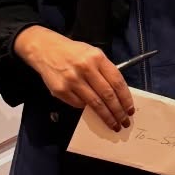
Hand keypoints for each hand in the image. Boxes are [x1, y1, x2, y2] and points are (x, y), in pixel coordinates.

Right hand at [13, 26, 133, 132]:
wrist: (45, 49)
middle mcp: (85, 68)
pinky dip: (86, 109)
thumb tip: (117, 94)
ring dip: (106, 117)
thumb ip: (104, 71)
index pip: (117, 81)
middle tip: (124, 122)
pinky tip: (91, 112)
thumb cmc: (72, 52)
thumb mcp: (92, 54)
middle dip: (118, 111)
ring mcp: (72, 80)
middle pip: (107, 95)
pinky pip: (78, 104)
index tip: (130, 110)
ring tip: (113, 124)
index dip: (125, 98)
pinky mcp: (60, 90)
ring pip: (94, 103)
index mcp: (97, 58)